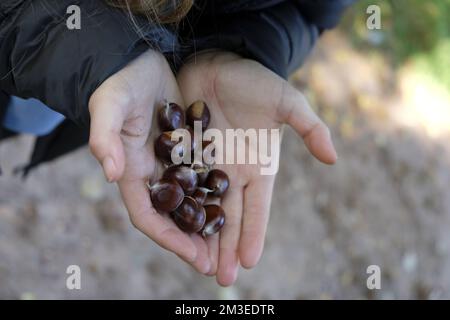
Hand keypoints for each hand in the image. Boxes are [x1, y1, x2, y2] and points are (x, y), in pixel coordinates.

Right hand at [88, 50, 211, 273]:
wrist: (137, 61)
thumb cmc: (119, 83)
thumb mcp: (109, 106)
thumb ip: (104, 137)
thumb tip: (110, 173)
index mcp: (131, 171)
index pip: (148, 216)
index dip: (168, 239)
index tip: (193, 257)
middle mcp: (151, 173)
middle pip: (172, 217)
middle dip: (191, 241)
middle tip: (215, 264)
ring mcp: (170, 162)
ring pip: (190, 201)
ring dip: (205, 223)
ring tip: (227, 244)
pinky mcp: (187, 149)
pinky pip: (203, 177)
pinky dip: (214, 194)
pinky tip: (233, 206)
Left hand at [177, 51, 336, 285]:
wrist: (219, 62)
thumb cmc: (255, 81)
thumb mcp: (286, 101)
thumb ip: (309, 127)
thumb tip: (333, 158)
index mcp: (257, 167)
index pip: (257, 208)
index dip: (254, 233)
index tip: (249, 261)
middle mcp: (232, 173)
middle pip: (230, 216)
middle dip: (226, 247)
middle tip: (221, 277)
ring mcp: (206, 167)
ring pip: (203, 209)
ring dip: (201, 237)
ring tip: (197, 264)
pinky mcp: (184, 156)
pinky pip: (179, 187)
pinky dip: (177, 209)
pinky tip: (172, 229)